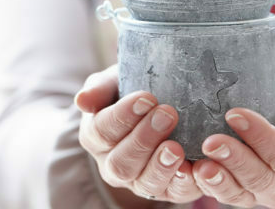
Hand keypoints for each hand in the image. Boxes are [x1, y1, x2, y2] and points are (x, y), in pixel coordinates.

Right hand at [75, 64, 201, 204]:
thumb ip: (100, 87)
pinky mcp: (167, 188)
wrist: (161, 101)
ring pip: (144, 183)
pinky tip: (192, 168)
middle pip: (121, 163)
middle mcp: (113, 164)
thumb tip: (82, 100)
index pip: (102, 130)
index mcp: (96, 135)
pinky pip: (174, 193)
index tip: (146, 97)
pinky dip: (183, 183)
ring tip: (176, 147)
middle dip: (144, 139)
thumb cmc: (133, 87)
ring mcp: (139, 180)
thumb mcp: (116, 80)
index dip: (123, 116)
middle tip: (167, 114)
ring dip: (161, 166)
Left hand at [192, 83, 274, 208]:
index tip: (234, 113)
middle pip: (260, 178)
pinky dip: (205, 185)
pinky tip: (191, 170)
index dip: (260, 136)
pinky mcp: (239, 193)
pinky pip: (223, 194)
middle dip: (235, 159)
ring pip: (240, 193)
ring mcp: (260, 193)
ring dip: (218, 179)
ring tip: (199, 165)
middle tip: (210, 141)